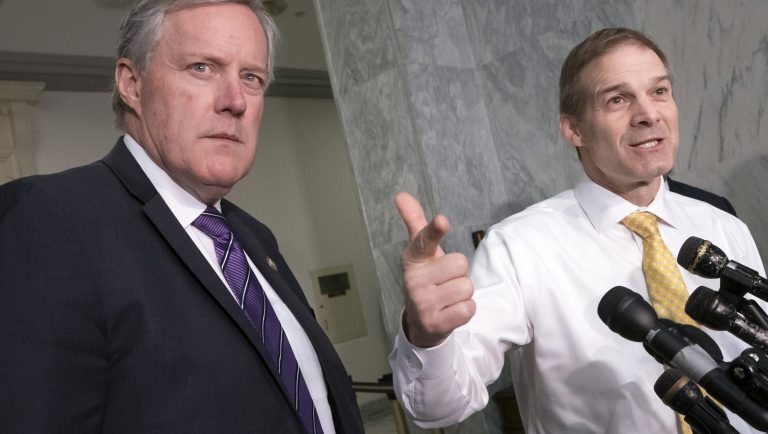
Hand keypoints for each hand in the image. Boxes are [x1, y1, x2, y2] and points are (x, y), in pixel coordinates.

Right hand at [395, 192, 475, 347]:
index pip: (424, 240)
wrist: (422, 323)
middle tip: (445, 282)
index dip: (434, 230)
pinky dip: (465, 310)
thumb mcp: (421, 254)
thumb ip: (416, 223)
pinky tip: (450, 312)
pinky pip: (468, 308)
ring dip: (463, 294)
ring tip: (448, 298)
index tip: (441, 220)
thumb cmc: (427, 280)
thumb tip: (401, 194)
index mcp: (413, 259)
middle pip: (460, 263)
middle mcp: (413, 280)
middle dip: (459, 274)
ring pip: (466, 287)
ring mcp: (422, 303)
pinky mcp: (435, 323)